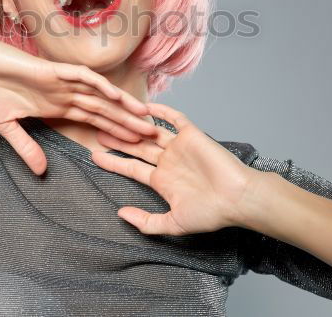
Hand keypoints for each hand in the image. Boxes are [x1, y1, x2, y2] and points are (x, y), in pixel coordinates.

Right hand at [0, 25, 154, 175]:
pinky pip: (80, 76)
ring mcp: (59, 80)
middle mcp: (62, 93)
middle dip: (127, 123)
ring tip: (145, 117)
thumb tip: (41, 172)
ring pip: (99, 94)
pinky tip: (115, 94)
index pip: (93, 121)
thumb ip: (26, 147)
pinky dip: (98, 84)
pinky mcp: (50, 69)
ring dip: (121, 105)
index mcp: (55, 106)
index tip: (134, 147)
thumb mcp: (6, 127)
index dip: (114, 132)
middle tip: (152, 137)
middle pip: (103, 110)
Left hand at [89, 102, 259, 235]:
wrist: (237, 198)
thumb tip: (120, 214)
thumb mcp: (172, 224)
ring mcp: (180, 147)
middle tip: (96, 130)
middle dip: (117, 139)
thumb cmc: (210, 213)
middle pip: (137, 147)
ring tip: (112, 115)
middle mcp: (168, 161)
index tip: (94, 156)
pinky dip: (160, 110)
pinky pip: (174, 118)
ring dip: (132, 124)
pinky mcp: (192, 135)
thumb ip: (146, 221)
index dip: (113, 162)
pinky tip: (142, 106)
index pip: (132, 168)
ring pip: (150, 131)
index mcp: (162, 180)